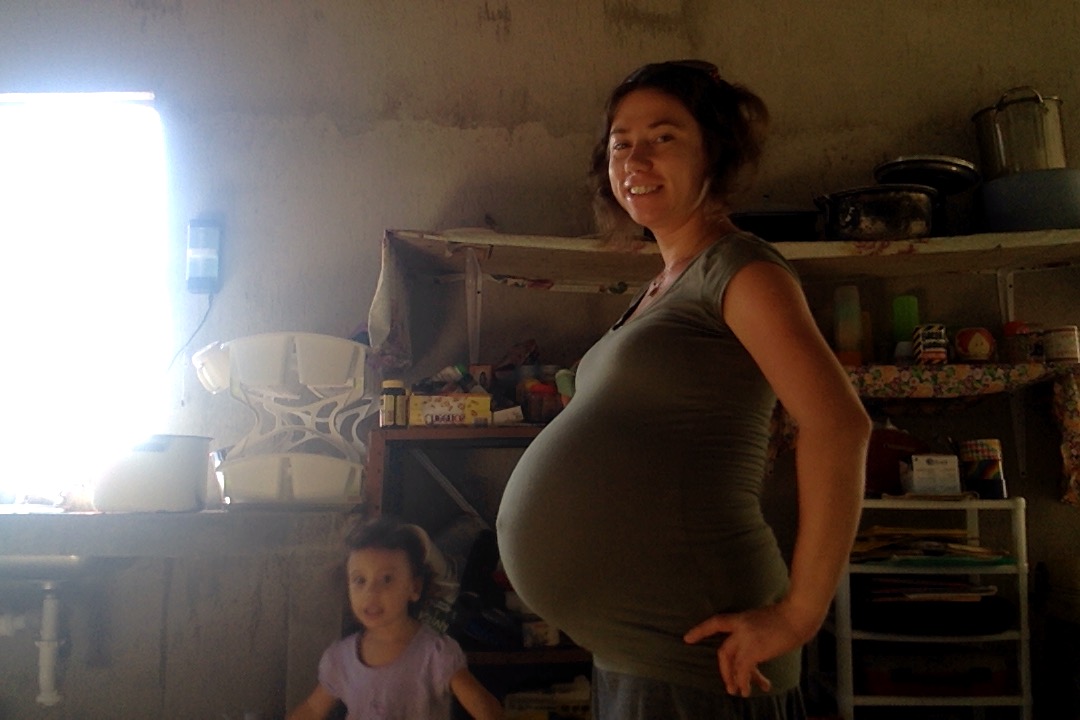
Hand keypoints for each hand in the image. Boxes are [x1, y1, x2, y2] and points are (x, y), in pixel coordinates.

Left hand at [683, 602, 811, 697]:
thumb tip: (756, 645)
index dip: (700, 631)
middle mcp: (740, 627)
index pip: (716, 622)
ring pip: (733, 664)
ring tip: (739, 693)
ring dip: (735, 680)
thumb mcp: (764, 619)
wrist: (798, 615)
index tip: (687, 639)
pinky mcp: (754, 650)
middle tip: (729, 685)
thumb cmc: (788, 616)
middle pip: (724, 652)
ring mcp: (746, 638)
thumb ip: (754, 630)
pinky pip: (743, 670)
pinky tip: (748, 690)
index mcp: (741, 618)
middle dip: (725, 671)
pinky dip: (744, 682)